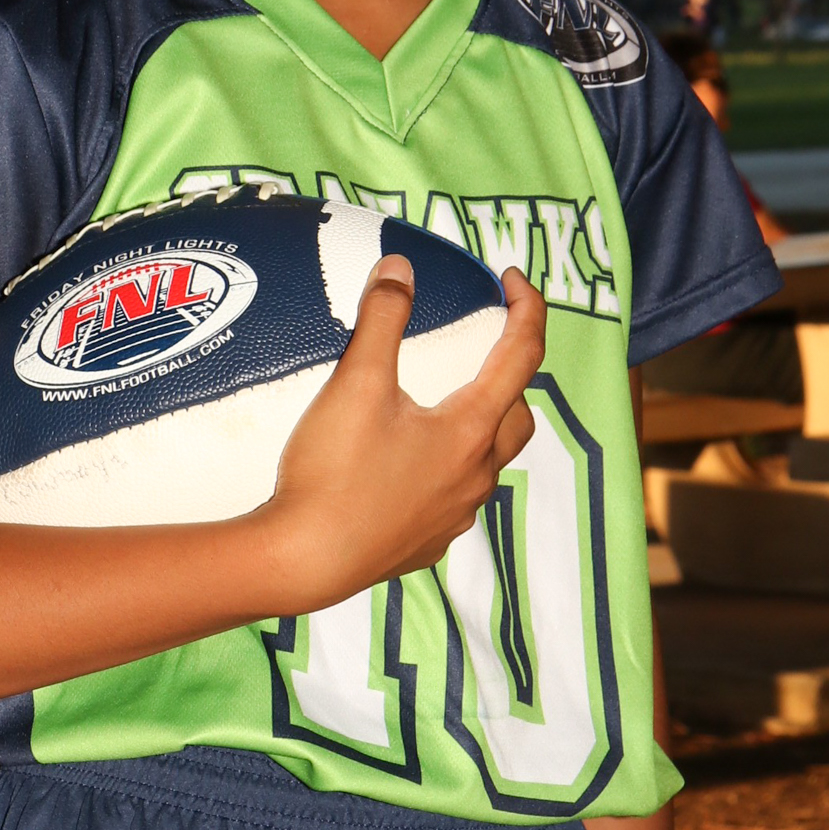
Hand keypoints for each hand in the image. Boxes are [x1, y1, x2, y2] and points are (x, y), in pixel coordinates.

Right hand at [258, 258, 545, 614]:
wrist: (302, 561)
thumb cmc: (333, 473)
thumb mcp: (356, 382)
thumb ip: (382, 318)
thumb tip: (400, 268)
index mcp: (470, 431)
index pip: (522, 355)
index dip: (526, 308)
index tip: (510, 278)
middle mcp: (475, 476)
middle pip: (518, 416)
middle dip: (511, 377)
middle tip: (480, 351)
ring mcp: (455, 516)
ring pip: (489, 462)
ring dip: (480, 427)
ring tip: (440, 407)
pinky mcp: (428, 543)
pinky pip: (456, 498)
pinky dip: (447, 470)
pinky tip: (407, 464)